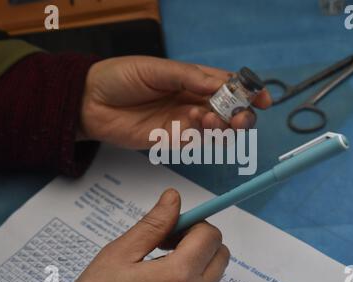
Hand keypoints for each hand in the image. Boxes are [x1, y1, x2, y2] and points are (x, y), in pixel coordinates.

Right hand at [69, 189, 229, 281]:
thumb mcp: (120, 255)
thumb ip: (152, 225)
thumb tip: (173, 199)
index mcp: (178, 275)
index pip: (209, 235)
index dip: (191, 223)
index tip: (172, 225)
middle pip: (219, 253)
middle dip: (198, 239)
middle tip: (168, 241)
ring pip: (213, 272)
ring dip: (196, 258)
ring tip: (161, 262)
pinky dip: (192, 278)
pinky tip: (164, 280)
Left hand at [79, 56, 271, 148]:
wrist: (90, 102)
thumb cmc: (121, 77)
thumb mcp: (157, 69)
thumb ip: (189, 77)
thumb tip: (221, 84)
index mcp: (192, 79)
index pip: (228, 85)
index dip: (248, 91)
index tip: (263, 99)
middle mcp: (192, 100)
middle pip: (228, 110)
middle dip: (241, 114)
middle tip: (239, 117)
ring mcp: (184, 121)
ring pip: (217, 128)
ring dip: (224, 126)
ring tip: (214, 119)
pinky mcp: (172, 140)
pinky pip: (197, 141)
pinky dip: (204, 135)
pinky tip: (198, 125)